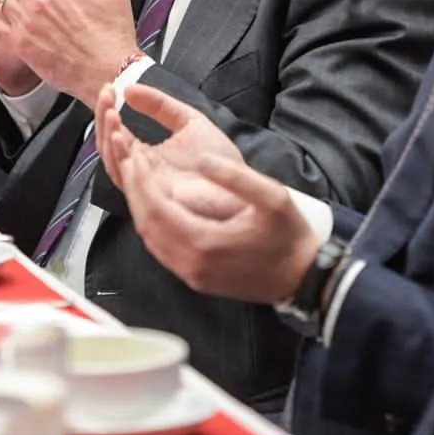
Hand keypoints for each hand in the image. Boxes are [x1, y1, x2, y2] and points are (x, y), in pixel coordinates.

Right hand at [94, 82, 242, 195]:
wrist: (241, 185)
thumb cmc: (218, 158)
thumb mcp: (188, 120)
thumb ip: (160, 105)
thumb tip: (129, 88)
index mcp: (146, 156)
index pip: (116, 133)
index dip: (108, 110)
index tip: (109, 86)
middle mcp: (140, 172)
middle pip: (107, 147)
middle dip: (103, 119)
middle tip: (105, 93)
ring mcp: (144, 185)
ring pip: (112, 162)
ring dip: (107, 136)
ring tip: (111, 112)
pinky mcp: (152, 198)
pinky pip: (127, 179)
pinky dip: (120, 157)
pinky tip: (120, 136)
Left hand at [117, 130, 320, 303]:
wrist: (303, 278)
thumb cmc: (290, 237)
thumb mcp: (272, 197)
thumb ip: (236, 178)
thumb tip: (202, 160)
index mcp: (205, 243)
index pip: (157, 209)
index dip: (141, 181)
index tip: (134, 155)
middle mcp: (192, 264)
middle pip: (146, 224)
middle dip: (135, 190)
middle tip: (129, 161)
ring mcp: (192, 275)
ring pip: (150, 240)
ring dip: (141, 207)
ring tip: (139, 178)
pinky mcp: (196, 279)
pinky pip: (162, 251)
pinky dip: (153, 225)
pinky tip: (155, 205)